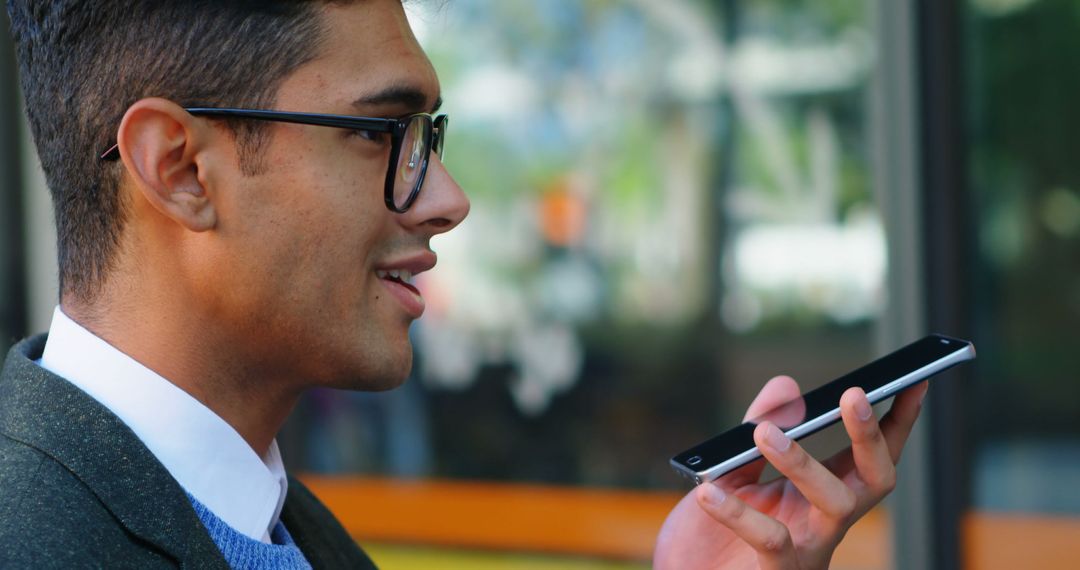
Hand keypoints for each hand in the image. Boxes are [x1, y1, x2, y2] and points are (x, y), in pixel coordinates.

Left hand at [654, 375, 925, 568]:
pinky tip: (708, 489)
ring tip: (763, 433)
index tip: (914, 379)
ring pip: (835, 504)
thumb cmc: (714, 533)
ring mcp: (808, 550)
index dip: (897, 421)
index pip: (871, 455)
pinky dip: (739, 512)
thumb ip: (757, 430)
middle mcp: (826, 522)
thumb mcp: (733, 471)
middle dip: (870, 436)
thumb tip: (788, 385)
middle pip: (874, 479)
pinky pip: (772, 541)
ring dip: (803, 462)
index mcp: (822, 495)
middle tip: (853, 394)